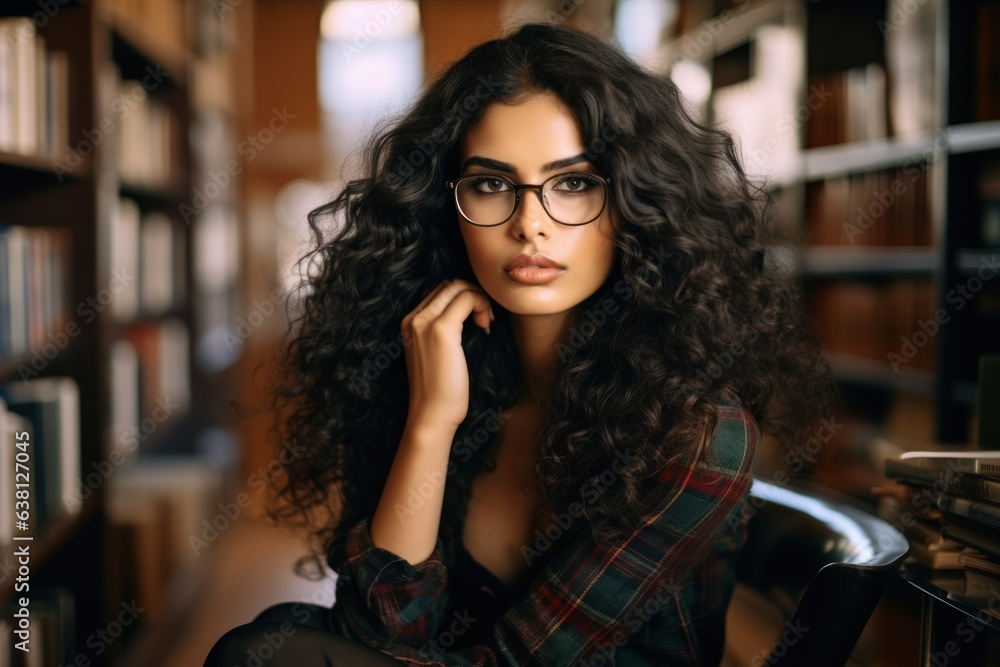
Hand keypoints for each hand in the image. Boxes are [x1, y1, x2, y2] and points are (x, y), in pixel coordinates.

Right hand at [401, 279, 493, 430]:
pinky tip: (486, 325)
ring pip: (459, 288)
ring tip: (486, 323)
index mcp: (410, 322)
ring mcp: (425, 322)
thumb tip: (469, 311)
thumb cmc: (440, 390)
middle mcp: (413, 318)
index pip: (441, 292)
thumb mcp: (437, 353)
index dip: (464, 298)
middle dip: (473, 295)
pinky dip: (482, 304)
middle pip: (450, 285)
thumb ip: (444, 331)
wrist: (432, 414)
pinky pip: (467, 298)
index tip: (478, 319)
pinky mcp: (441, 329)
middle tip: (485, 320)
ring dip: (479, 299)